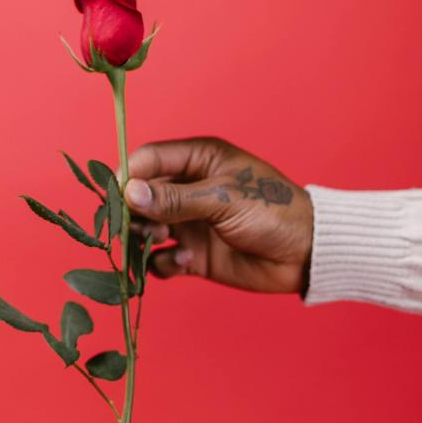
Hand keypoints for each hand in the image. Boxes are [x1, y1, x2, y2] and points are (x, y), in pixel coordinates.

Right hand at [122, 137, 313, 293]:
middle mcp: (189, 189)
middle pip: (141, 196)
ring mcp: (190, 222)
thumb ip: (175, 199)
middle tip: (137, 227)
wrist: (305, 254)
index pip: (149, 160)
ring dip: (145, 238)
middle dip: (134, 212)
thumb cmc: (273, 211)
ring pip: (147, 229)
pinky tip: (185, 261)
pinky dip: (164, 263)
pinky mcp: (194, 254)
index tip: (116, 197)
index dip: (129, 176)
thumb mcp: (223, 199)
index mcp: (199, 159)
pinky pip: (162, 259)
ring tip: (162, 241)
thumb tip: (130, 193)